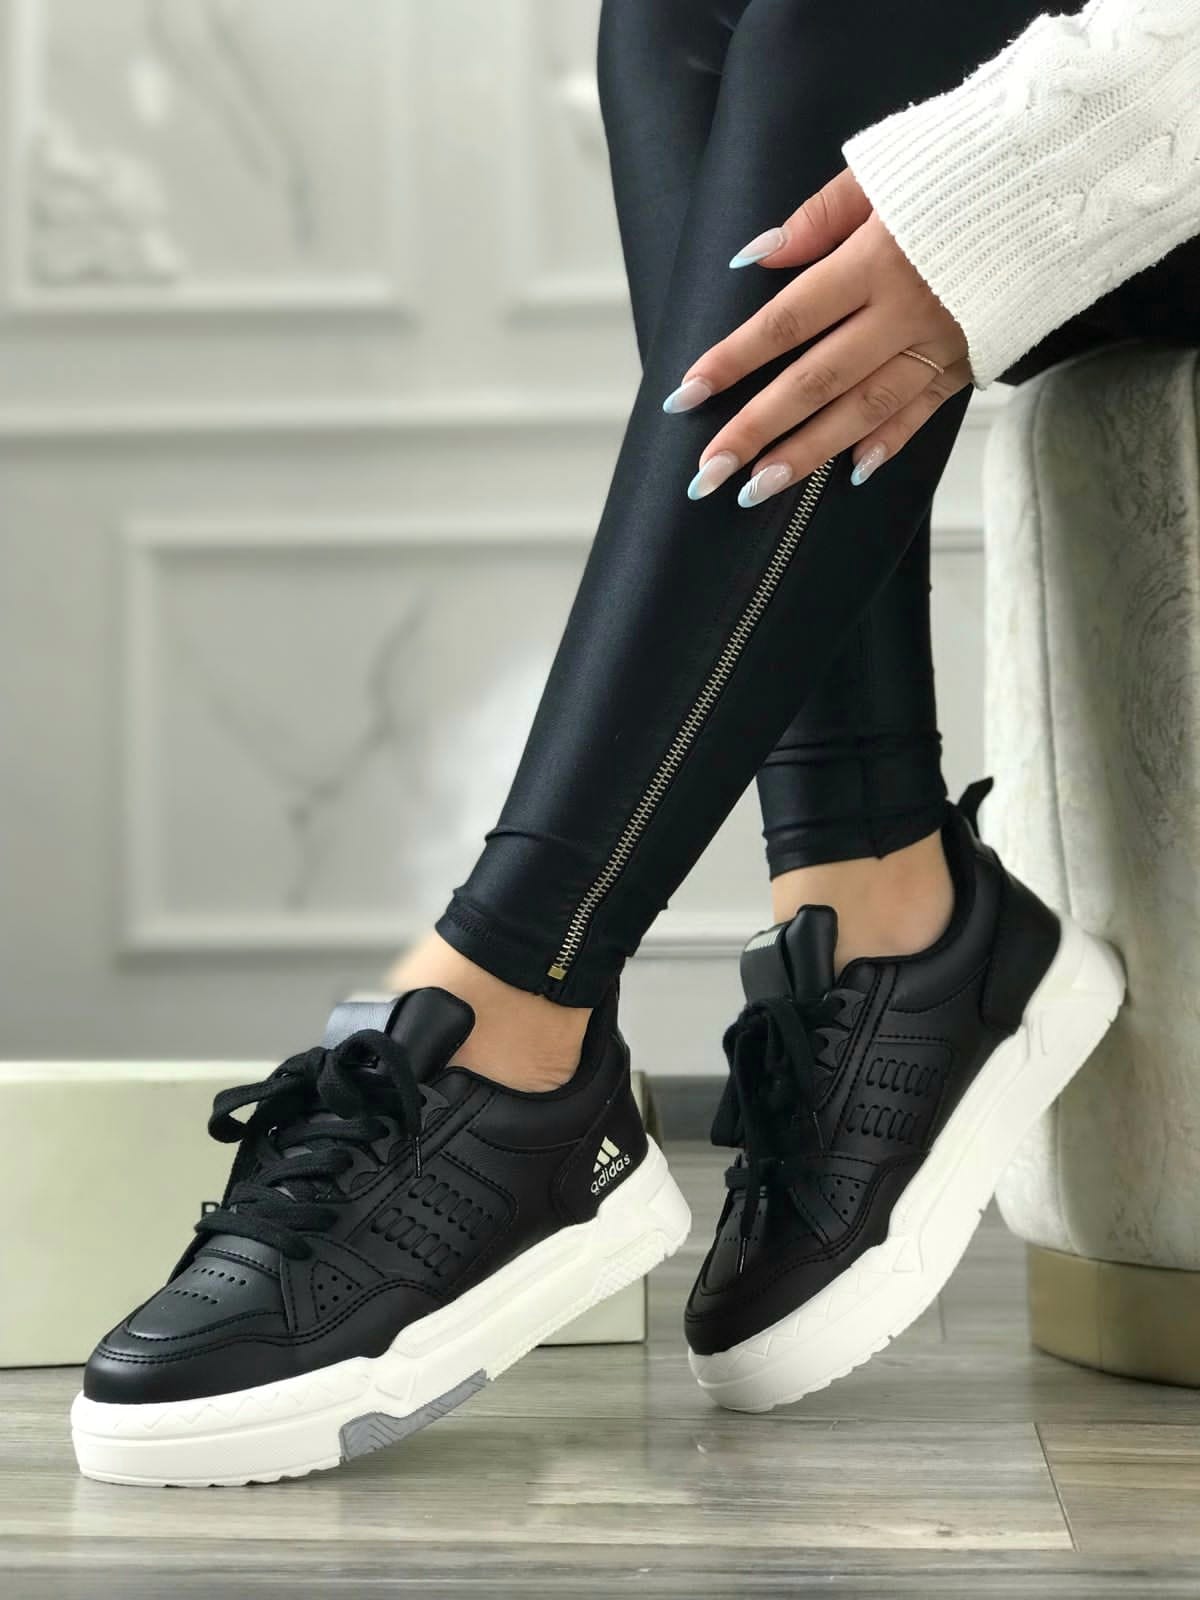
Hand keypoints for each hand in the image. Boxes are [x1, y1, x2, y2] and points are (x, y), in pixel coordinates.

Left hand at [662, 168, 972, 503]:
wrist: (1061, 176)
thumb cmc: (962, 165)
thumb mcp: (884, 170)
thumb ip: (817, 218)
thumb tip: (756, 257)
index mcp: (876, 261)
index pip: (786, 321)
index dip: (732, 361)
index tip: (685, 396)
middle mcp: (903, 312)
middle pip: (814, 381)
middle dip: (755, 430)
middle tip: (707, 474)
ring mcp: (939, 343)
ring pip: (862, 410)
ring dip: (806, 455)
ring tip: (757, 489)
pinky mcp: (970, 359)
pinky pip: (923, 411)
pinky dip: (888, 442)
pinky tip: (853, 473)